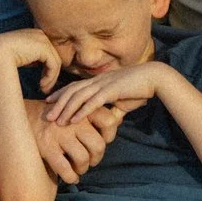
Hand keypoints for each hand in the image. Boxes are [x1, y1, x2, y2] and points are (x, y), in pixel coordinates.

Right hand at [0, 27, 62, 96]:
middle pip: (53, 56)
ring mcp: (42, 39)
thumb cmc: (1, 57)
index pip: (46, 52)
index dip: (46, 67)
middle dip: (51, 74)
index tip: (41, 81)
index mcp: (33, 34)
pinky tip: (41, 86)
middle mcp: (39, 34)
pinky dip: (50, 77)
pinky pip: (53, 65)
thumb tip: (39, 65)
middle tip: (45, 88)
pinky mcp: (44, 47)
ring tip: (43, 89)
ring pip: (55, 61)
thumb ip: (29, 57)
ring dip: (51, 78)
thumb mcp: (18, 56)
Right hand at [32, 100, 130, 184]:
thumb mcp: (72, 108)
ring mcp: (59, 135)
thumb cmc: (52, 115)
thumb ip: (93, 114)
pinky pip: (66, 169)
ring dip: (83, 168)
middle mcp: (72, 121)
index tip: (103, 140)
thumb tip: (117, 120)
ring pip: (83, 158)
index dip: (110, 134)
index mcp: (81, 109)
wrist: (18, 115)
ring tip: (78, 168)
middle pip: (99, 144)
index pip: (109, 121)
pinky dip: (71, 177)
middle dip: (97, 157)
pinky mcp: (47, 147)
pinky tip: (71, 178)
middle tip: (91, 160)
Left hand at [43, 62, 166, 123]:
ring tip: (55, 121)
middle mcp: (98, 81)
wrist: (155, 79)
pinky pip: (92, 102)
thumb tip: (109, 120)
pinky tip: (72, 121)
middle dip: (58, 103)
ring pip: (79, 97)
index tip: (49, 102)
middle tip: (46, 115)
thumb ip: (114, 110)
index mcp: (99, 81)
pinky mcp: (112, 90)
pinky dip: (81, 111)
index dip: (61, 94)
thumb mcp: (122, 101)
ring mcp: (104, 84)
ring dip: (65, 109)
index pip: (75, 86)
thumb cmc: (140, 89)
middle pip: (72, 91)